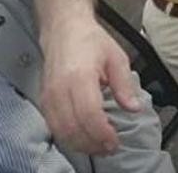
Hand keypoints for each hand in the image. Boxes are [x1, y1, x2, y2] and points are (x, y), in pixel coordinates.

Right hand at [40, 16, 140, 154]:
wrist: (64, 29)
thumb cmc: (91, 41)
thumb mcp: (116, 57)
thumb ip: (124, 85)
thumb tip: (134, 108)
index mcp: (80, 76)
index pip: (88, 114)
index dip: (102, 133)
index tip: (115, 141)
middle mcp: (60, 90)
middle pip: (73, 128)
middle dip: (93, 143)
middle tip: (110, 147)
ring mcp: (48, 97)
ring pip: (61, 132)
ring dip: (81, 144)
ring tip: (99, 146)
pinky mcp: (43, 101)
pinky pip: (54, 127)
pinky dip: (69, 137)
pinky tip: (84, 137)